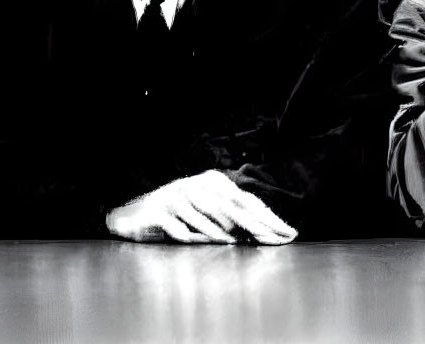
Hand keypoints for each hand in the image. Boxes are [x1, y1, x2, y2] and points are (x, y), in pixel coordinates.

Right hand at [105, 170, 297, 244]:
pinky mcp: (159, 210)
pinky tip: (204, 240)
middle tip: (275, 239)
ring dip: (224, 227)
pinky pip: (179, 221)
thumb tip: (264, 230)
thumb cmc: (178, 216)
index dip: (268, 218)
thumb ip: (231, 217)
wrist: (135, 215)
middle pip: (231, 205)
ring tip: (241, 239)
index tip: (289, 234)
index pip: (247, 201)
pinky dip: (193, 231)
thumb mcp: (207, 212)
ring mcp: (177, 195)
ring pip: (206, 211)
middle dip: (255, 224)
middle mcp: (197, 186)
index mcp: (212, 183)